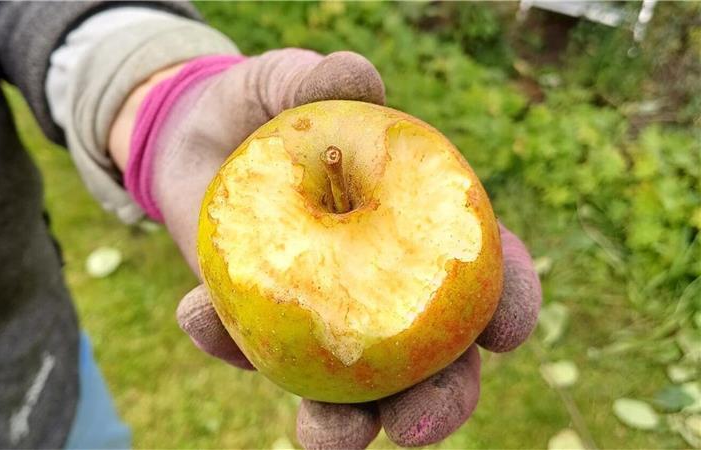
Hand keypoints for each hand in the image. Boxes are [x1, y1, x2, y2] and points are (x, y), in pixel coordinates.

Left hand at [115, 48, 540, 447]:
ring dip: (342, 425)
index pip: (484, 271)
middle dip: (439, 401)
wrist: (196, 140)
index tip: (506, 330)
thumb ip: (318, 79)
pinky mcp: (260, 327)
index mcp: (415, 229)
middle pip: (434, 360)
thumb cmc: (267, 110)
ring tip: (328, 436)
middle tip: (417, 427)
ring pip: (351, 392)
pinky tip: (198, 316)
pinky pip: (251, 353)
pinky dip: (228, 346)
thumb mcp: (288, 84)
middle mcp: (380, 285)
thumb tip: (356, 75)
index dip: (509, 302)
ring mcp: (322, 317)